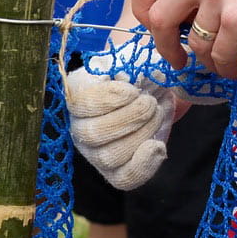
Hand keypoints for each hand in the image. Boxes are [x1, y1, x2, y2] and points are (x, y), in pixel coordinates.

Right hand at [63, 41, 181, 189]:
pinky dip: (144, 165)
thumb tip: (130, 78)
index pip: (81, 104)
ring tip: (156, 114)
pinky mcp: (115, 171)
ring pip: (110, 156)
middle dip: (131, 117)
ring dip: (143, 133)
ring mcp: (95, 152)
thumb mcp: (135, 59)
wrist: (155, 86)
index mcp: (79, 94)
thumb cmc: (141, 71)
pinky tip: (157, 146)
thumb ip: (130, 64)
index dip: (109, 99)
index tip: (132, 89)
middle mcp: (80, 126)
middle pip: (94, 134)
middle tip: (150, 101)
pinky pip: (124, 178)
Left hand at [128, 0, 236, 78]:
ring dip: (205, 60)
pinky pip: (219, 57)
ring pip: (193, 43)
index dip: (143, 7)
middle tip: (177, 56)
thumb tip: (181, 10)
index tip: (156, 22)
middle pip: (157, 17)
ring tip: (222, 61)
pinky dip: (226, 68)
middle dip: (163, 44)